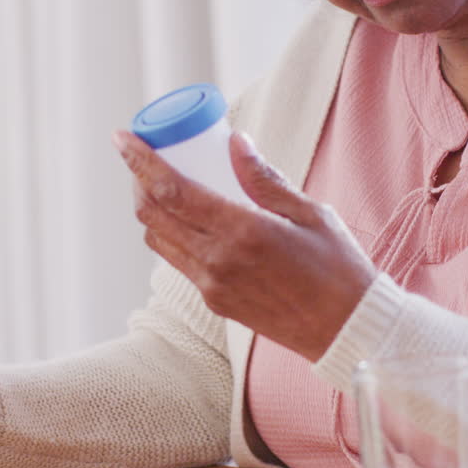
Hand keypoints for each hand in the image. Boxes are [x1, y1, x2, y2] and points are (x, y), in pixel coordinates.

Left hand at [113, 129, 375, 361]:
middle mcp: (218, 261)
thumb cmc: (338, 267)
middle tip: (143, 156)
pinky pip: (178, 261)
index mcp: (243, 232)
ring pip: (159, 240)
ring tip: (161, 184)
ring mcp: (212, 285)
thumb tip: (234, 141)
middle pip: (153, 214)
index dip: (140, 161)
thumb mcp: (310, 213)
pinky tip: (187, 218)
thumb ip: (265, 179)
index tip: (122, 138)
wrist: (345, 330)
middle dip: (139, 180)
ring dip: (151, 209)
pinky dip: (171, 233)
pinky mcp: (215, 301)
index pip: (173, 190)